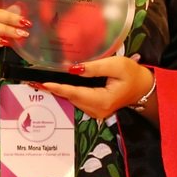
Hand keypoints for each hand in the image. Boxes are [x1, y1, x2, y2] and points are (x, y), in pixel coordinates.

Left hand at [39, 57, 154, 120]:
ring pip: (73, 99)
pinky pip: (77, 99)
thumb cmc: (132, 74)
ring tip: (40, 81)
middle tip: (33, 80)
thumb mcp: (116, 65)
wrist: (143, 86)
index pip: (75, 93)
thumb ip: (95, 67)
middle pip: (71, 98)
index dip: (58, 88)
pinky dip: (67, 92)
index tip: (43, 83)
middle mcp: (97, 110)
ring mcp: (95, 111)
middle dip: (53, 89)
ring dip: (58, 90)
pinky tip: (56, 84)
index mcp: (102, 101)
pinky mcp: (94, 108)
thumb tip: (74, 69)